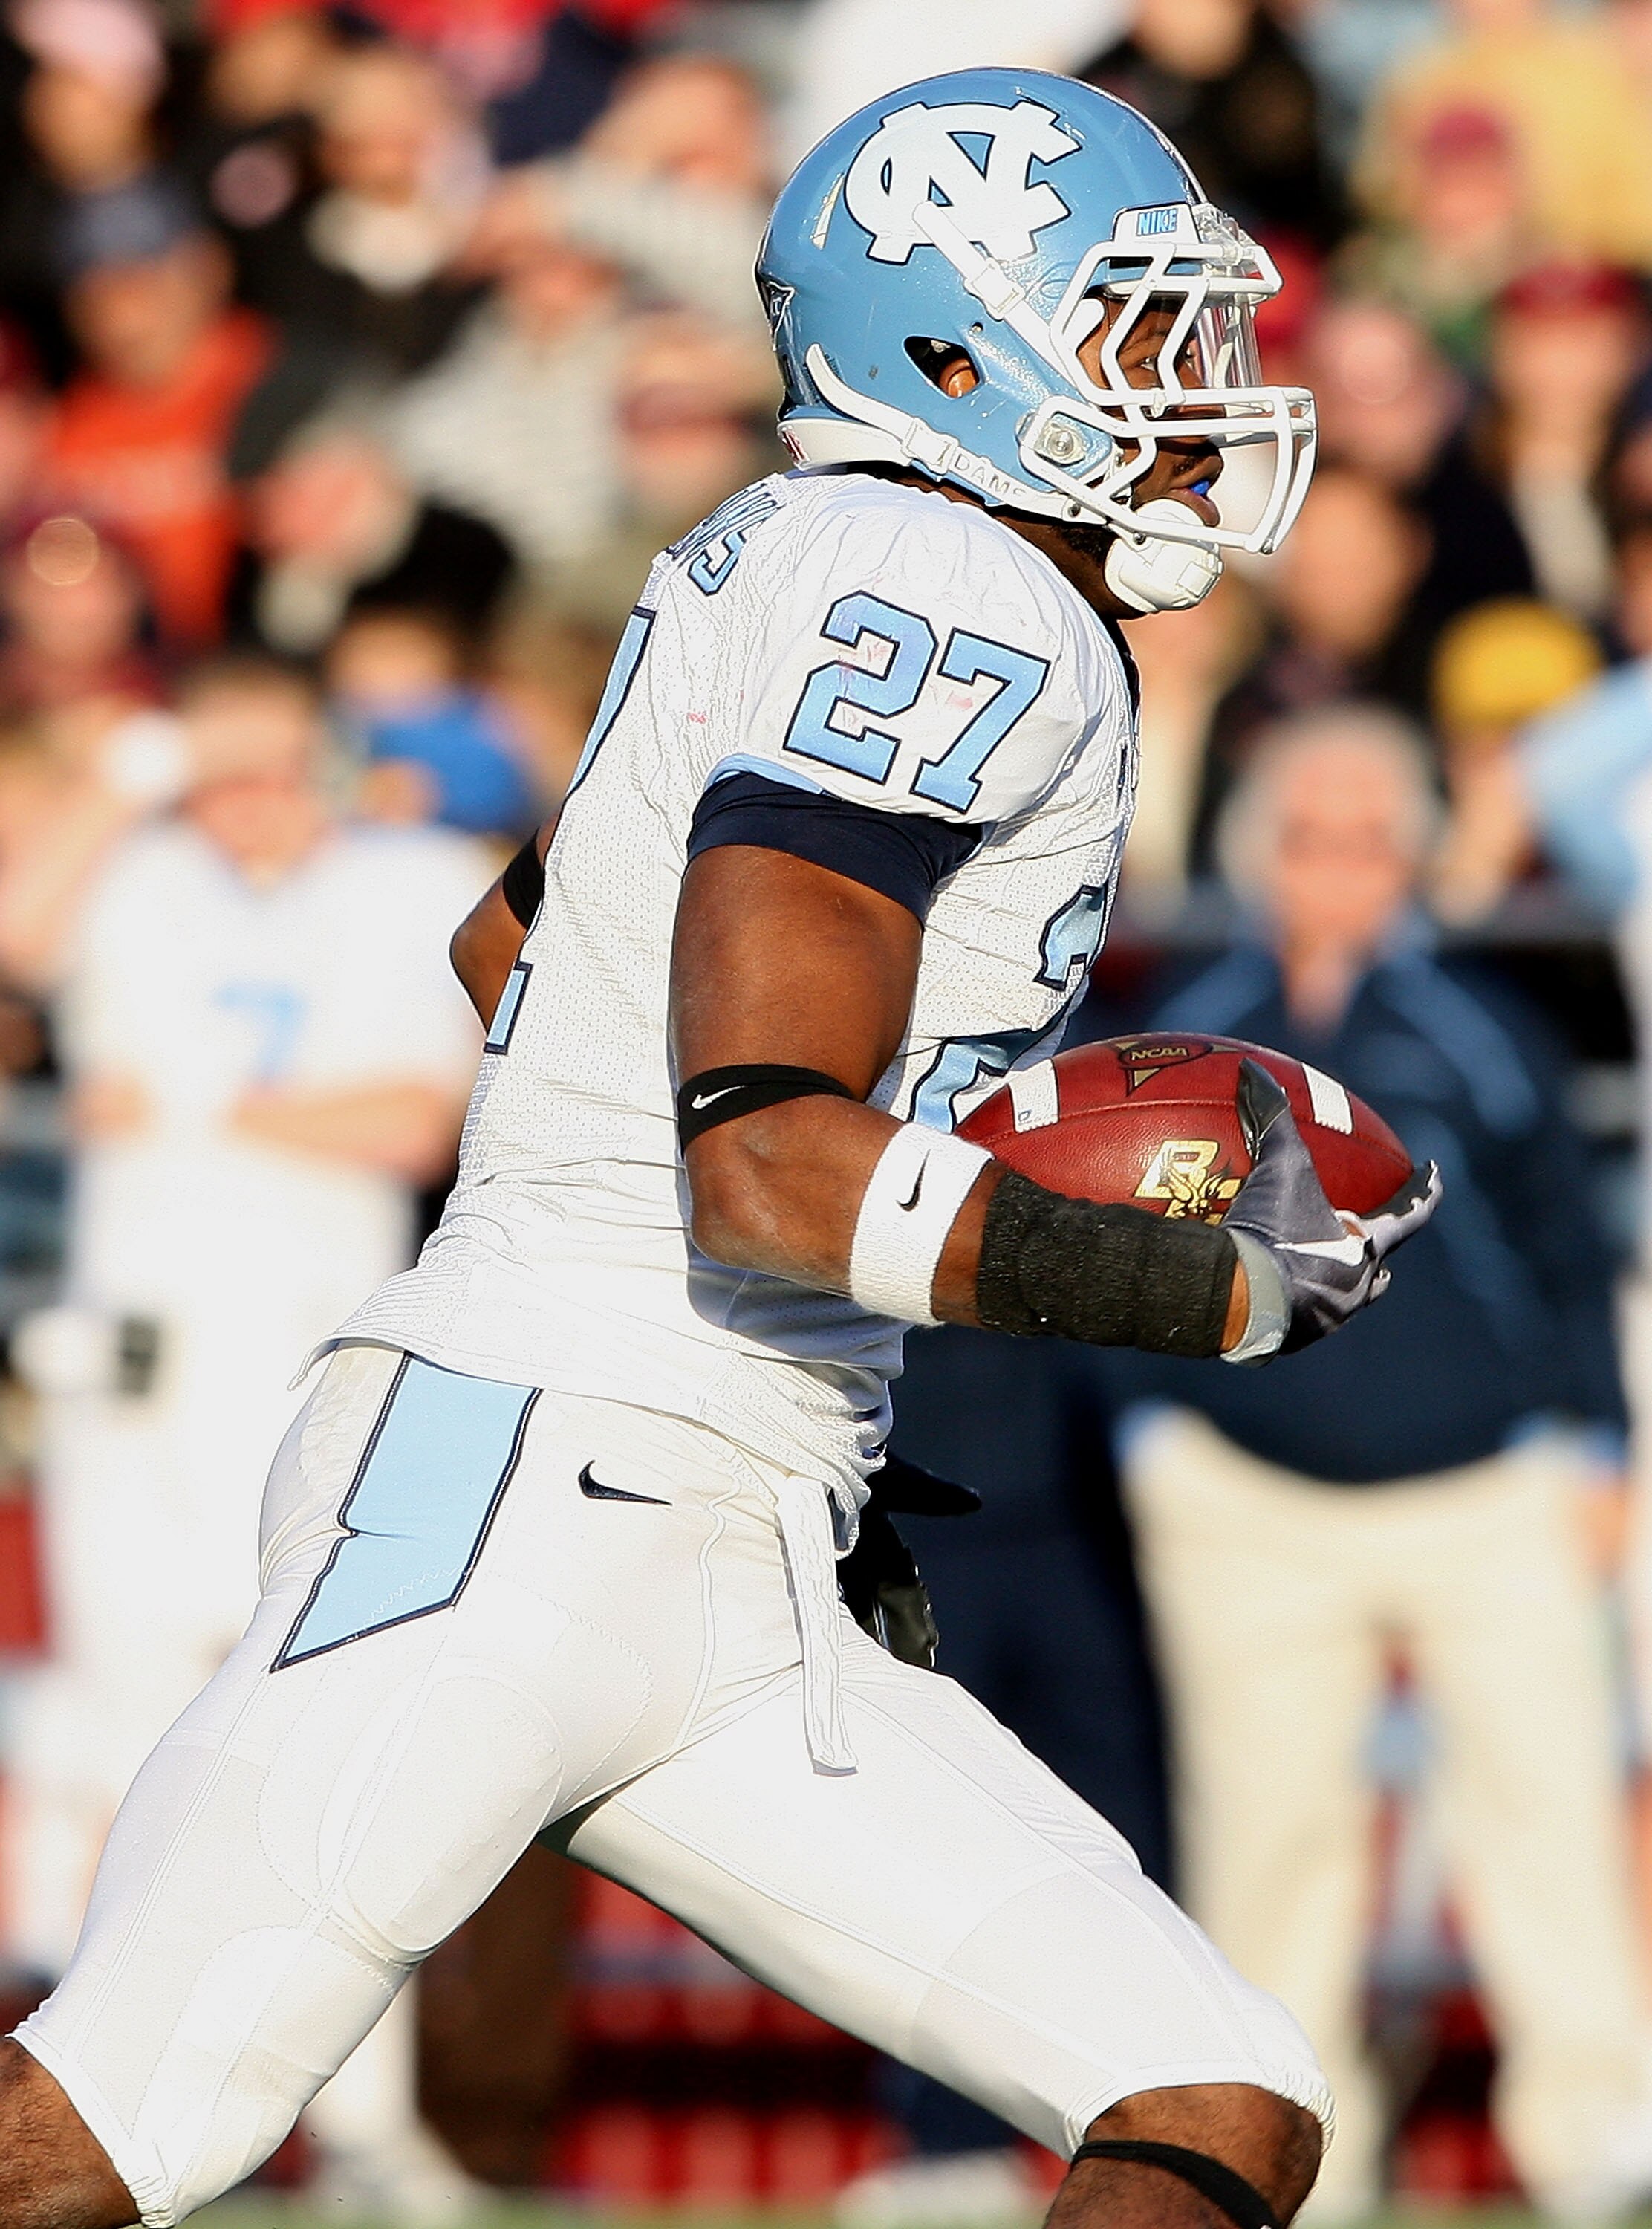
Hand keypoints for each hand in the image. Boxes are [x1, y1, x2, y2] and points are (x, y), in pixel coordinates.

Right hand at [1224, 1059, 1439, 1355]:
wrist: (1237, 1299)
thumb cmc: (1271, 1233)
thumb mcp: (1276, 1167)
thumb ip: (1270, 1116)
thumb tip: (1252, 1068)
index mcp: (1367, 1247)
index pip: (1413, 1214)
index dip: (1424, 1191)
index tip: (1433, 1173)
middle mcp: (1356, 1287)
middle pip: (1381, 1266)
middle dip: (1375, 1249)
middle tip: (1362, 1231)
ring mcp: (1327, 1318)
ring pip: (1343, 1295)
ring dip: (1335, 1277)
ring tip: (1314, 1263)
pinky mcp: (1292, 1339)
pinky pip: (1300, 1314)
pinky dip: (1290, 1297)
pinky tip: (1266, 1286)